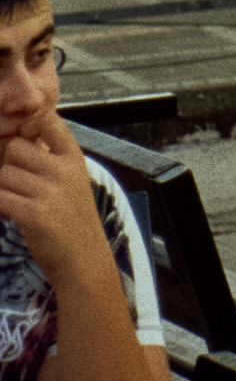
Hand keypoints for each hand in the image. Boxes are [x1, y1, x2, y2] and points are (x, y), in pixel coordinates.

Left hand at [0, 114, 109, 292]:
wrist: (83, 260)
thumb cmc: (72, 219)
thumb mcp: (72, 180)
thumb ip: (52, 159)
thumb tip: (18, 141)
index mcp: (73, 157)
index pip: (47, 120)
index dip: (28, 126)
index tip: (25, 142)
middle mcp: (63, 170)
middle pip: (15, 148)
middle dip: (9, 164)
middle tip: (16, 183)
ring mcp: (50, 192)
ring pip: (4, 173)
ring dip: (3, 188)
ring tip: (15, 201)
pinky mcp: (35, 214)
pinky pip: (0, 198)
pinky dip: (0, 204)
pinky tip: (9, 212)